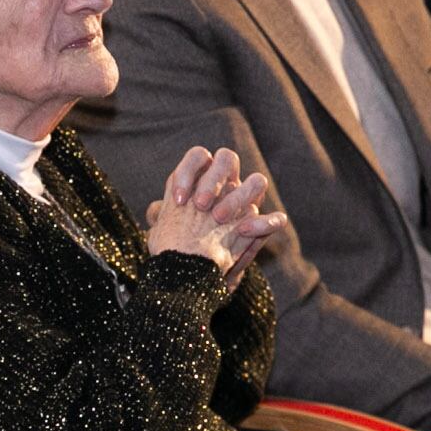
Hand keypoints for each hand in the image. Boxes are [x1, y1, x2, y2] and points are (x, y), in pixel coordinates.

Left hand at [146, 145, 285, 284]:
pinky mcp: (262, 228)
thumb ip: (161, 217)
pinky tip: (244, 231)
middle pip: (228, 159)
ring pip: (257, 181)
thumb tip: (155, 211)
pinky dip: (265, 222)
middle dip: (214, 179)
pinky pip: (276, 219)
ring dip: (238, 197)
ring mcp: (247, 205)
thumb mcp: (164, 232)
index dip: (188, 171)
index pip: (199, 156)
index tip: (178, 200)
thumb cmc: (179, 246)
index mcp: (203, 179)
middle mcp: (228, 186)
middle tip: (201, 205)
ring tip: (218, 218)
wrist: (195, 274)